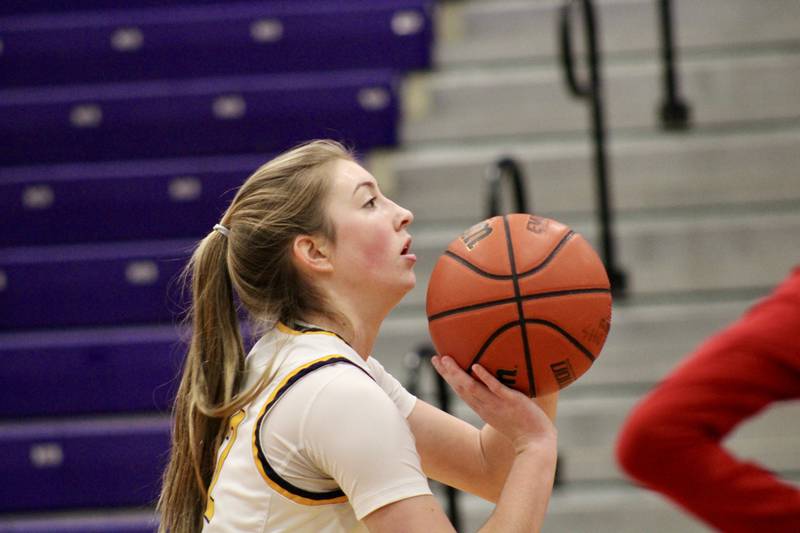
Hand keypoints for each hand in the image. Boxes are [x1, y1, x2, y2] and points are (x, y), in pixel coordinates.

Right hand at [431, 355, 556, 453]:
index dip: (448, 377)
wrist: (537, 444)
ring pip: (472, 388)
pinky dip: (485, 377)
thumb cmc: (524, 430)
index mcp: (482, 408)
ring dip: (458, 373)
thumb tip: (499, 384)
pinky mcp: (511, 401)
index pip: (461, 391)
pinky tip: (476, 367)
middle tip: (436, 358)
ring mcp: (497, 404)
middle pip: (461, 388)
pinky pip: (496, 388)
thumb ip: (500, 400)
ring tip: (447, 359)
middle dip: (447, 373)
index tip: (439, 364)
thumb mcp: (505, 414)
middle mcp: (486, 406)